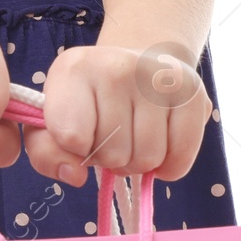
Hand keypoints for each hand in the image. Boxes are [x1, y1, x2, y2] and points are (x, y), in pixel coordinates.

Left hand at [23, 43, 209, 188]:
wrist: (139, 66)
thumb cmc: (91, 102)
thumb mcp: (53, 121)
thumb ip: (47, 153)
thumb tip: (75, 175)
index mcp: (73, 69)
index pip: (70, 138)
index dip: (75, 149)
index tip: (78, 133)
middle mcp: (118, 66)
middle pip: (112, 154)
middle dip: (109, 157)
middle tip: (111, 134)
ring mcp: (159, 78)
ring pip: (146, 160)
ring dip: (138, 162)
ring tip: (133, 136)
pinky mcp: (193, 95)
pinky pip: (178, 162)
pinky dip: (167, 167)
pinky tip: (160, 142)